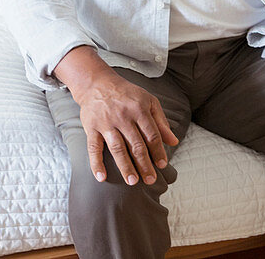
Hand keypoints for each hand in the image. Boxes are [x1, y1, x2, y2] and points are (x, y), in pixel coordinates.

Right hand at [55, 46, 178, 185]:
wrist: (97, 83)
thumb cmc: (126, 94)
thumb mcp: (148, 101)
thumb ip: (161, 122)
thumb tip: (174, 142)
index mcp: (139, 109)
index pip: (152, 135)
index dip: (158, 151)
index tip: (162, 165)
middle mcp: (123, 116)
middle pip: (136, 144)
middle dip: (144, 164)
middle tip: (150, 180)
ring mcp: (106, 122)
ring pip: (117, 148)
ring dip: (125, 166)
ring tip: (132, 181)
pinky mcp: (91, 127)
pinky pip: (94, 148)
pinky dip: (96, 163)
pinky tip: (101, 177)